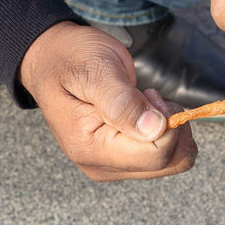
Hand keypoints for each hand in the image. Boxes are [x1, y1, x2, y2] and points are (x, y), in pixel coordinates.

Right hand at [18, 21, 196, 180]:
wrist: (52, 58)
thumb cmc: (70, 59)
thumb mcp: (95, 70)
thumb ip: (123, 102)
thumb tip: (156, 130)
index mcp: (91, 148)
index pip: (156, 154)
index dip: (167, 122)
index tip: (150, 93)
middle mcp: (101, 165)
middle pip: (169, 162)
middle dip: (171, 125)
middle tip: (147, 95)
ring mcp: (112, 166)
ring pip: (172, 161)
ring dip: (169, 128)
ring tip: (142, 102)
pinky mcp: (121, 160)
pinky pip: (162, 156)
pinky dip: (164, 132)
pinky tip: (142, 112)